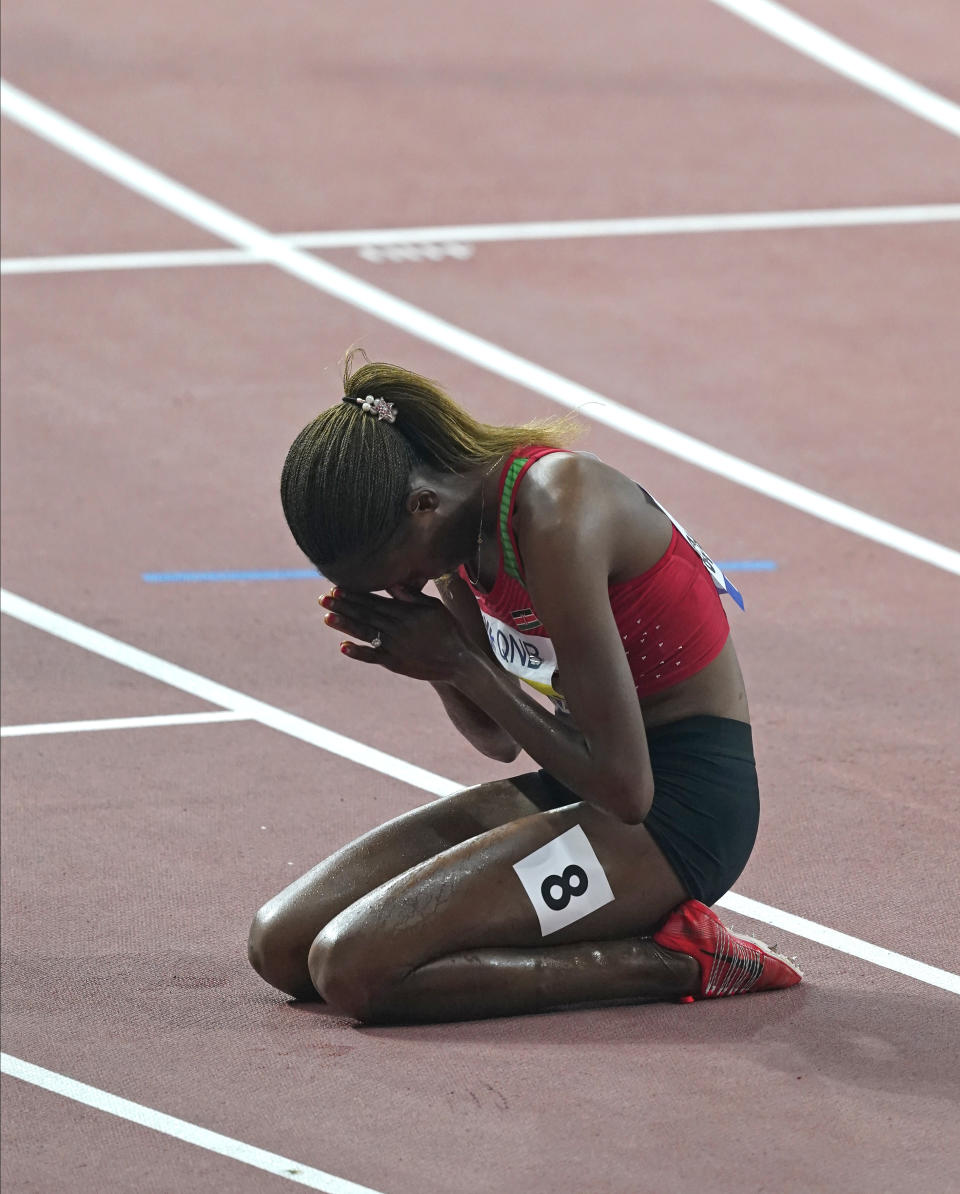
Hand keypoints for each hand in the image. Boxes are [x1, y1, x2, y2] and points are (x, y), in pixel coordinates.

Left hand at [319, 587, 477, 682]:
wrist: (459, 660)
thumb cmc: (449, 630)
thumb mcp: (434, 608)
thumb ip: (412, 596)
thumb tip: (392, 583)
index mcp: (405, 612)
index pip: (374, 601)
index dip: (354, 594)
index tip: (336, 587)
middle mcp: (396, 628)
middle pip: (364, 614)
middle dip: (342, 605)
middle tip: (322, 598)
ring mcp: (394, 646)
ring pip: (365, 633)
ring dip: (344, 624)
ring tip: (326, 617)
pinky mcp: (395, 663)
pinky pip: (373, 656)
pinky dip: (358, 652)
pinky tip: (342, 647)